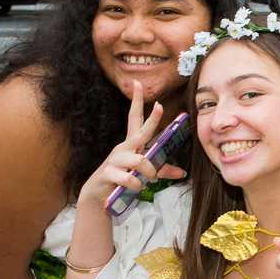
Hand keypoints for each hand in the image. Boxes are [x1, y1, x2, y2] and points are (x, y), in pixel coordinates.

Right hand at [76, 80, 186, 207]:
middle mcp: (123, 147)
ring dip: (148, 172)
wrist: (97, 195)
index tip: (139, 83)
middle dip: (151, 119)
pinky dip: (136, 184)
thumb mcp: (143, 173)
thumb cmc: (123, 179)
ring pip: (140, 160)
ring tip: (148, 180)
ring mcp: (115, 159)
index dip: (137, 101)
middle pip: (139, 131)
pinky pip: (129, 178)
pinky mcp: (108, 173)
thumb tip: (182, 172)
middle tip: (160, 106)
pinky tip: (134, 187)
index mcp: (131, 144)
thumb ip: (161, 171)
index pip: (134, 118)